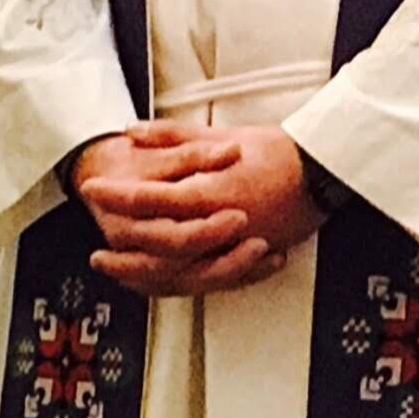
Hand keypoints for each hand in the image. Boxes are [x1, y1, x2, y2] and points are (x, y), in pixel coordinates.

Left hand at [71, 122, 319, 298]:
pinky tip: (156, 284)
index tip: (93, 189)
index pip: (153, 198)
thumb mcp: (223, 136)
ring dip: (145, 278)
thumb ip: (174, 136)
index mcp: (213, 190)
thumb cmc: (278, 152)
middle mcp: (222, 225)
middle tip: (97, 253)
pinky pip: (204, 282)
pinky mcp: (246, 260)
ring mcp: (235, 247)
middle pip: (161, 248)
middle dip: (124, 253)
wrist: (325, 173)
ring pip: (181, 274)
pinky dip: (176, 285)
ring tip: (119, 275)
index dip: (118, 195)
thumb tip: (132, 132)